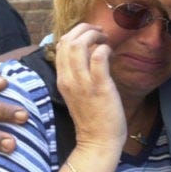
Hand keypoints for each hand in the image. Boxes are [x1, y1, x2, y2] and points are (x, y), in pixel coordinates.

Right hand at [53, 23, 125, 152]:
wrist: (98, 141)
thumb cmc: (92, 117)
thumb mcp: (77, 93)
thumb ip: (77, 74)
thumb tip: (89, 53)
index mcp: (62, 79)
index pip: (59, 46)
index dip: (75, 34)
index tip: (90, 37)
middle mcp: (68, 79)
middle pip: (67, 41)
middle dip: (84, 29)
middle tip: (99, 33)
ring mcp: (83, 83)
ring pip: (79, 45)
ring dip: (94, 36)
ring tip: (105, 40)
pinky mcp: (99, 87)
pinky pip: (98, 57)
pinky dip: (104, 49)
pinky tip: (111, 53)